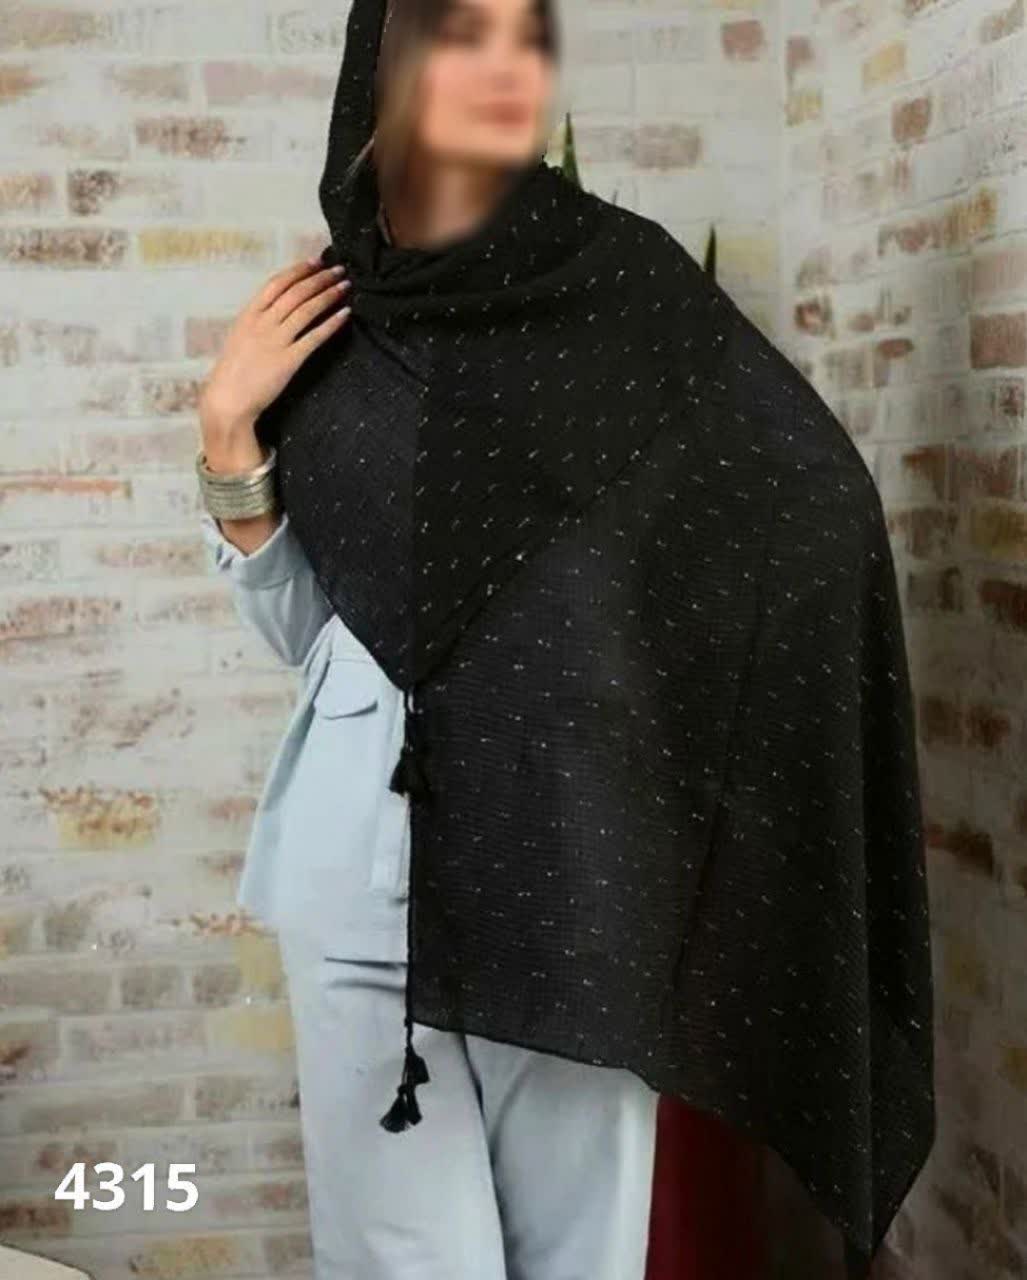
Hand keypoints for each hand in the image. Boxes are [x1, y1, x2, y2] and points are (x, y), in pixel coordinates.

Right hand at [199, 255, 351, 438]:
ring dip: (328, 294)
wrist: (228, 400)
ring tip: (344, 286)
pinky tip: (345, 314)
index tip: (315, 261)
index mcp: (249, 315)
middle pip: (295, 293)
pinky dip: (331, 323)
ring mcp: (276, 341)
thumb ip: (257, 322)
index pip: (276, 284)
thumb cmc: (232, 373)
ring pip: (306, 310)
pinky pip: (314, 337)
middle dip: (319, 278)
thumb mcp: (239, 338)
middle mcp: (262, 323)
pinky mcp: (289, 360)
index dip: (298, 270)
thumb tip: (276, 310)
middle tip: (338, 269)